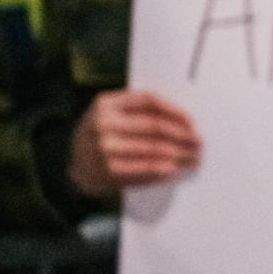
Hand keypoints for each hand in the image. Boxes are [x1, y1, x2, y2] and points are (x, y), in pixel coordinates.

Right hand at [69, 91, 201, 196]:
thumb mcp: (110, 114)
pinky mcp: (108, 171)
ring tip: (192, 158)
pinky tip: (174, 169)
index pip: (150, 102)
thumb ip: (138, 111)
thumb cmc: (100, 135)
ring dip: (178, 154)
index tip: (192, 122)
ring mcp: (104, 149)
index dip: (175, 111)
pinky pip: (144, 169)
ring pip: (153, 149)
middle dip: (182, 136)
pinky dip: (163, 170)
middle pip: (154, 127)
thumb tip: (182, 120)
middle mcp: (103, 124)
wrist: (74, 165)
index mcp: (106, 104)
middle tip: (198, 142)